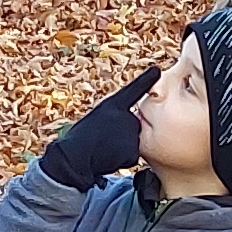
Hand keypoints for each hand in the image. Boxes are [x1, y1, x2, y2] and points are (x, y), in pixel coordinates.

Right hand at [38, 71, 151, 190]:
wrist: (75, 157)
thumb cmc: (79, 141)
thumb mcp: (94, 122)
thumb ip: (112, 120)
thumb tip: (127, 128)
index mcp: (113, 104)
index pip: (134, 90)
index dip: (146, 80)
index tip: (157, 70)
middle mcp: (125, 114)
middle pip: (132, 127)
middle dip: (121, 137)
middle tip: (102, 141)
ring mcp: (131, 131)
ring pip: (132, 143)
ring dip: (121, 150)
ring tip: (104, 149)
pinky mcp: (133, 148)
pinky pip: (131, 157)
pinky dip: (122, 161)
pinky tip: (108, 158)